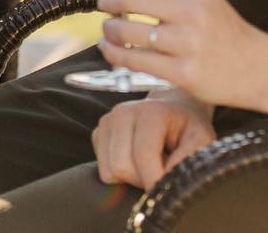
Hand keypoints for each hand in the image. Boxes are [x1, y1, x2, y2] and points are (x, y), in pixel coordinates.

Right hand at [91, 89, 214, 188]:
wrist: (172, 107)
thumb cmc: (189, 126)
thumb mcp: (202, 138)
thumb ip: (190, 155)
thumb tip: (169, 177)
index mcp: (150, 112)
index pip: (143, 154)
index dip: (154, 179)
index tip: (167, 193)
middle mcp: (122, 112)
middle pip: (121, 165)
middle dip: (141, 180)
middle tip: (160, 176)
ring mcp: (107, 121)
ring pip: (108, 170)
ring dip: (130, 178)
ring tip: (150, 168)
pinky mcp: (98, 132)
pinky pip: (102, 168)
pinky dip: (119, 173)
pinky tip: (136, 162)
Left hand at [97, 0, 267, 112]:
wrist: (257, 69)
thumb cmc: (221, 31)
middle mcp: (192, 12)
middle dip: (106, 0)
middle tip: (106, 5)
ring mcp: (188, 43)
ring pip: (125, 31)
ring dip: (108, 29)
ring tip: (112, 30)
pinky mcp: (184, 72)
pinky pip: (132, 60)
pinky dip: (112, 53)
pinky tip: (113, 50)